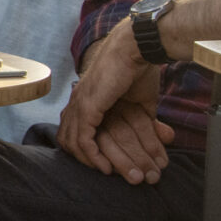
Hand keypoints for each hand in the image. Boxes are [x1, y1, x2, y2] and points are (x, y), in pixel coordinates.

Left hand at [59, 21, 169, 180]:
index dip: (85, 148)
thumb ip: (140, 117)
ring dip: (88, 161)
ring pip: (71, 142)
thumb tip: (154, 132)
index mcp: (86, 98)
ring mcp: (79, 103)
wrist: (137, 48)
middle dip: (82, 158)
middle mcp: (77, 101)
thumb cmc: (139, 69)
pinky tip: (105, 166)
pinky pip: (82, 139)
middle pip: (66, 138)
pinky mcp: (87, 106)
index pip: (73, 129)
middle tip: (101, 170)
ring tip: (105, 171)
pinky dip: (92, 156)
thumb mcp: (139, 100)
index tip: (103, 160)